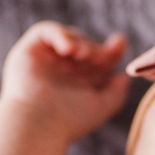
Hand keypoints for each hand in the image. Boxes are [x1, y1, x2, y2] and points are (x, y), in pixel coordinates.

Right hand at [0, 21, 129, 133]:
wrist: (38, 124)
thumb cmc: (69, 121)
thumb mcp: (102, 106)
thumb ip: (117, 92)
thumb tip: (125, 76)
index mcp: (77, 83)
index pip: (97, 60)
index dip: (110, 50)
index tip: (120, 43)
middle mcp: (61, 71)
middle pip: (85, 47)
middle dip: (96, 49)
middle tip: (100, 57)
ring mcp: (45, 60)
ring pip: (68, 37)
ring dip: (81, 42)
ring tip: (84, 55)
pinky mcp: (28, 51)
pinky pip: (46, 31)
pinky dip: (60, 34)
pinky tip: (69, 49)